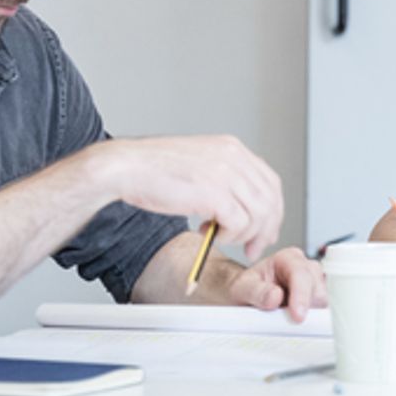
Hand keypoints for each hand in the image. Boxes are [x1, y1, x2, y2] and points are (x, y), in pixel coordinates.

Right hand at [103, 135, 281, 260]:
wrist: (124, 167)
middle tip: (253, 247)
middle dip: (265, 229)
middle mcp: (233, 157)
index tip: (265, 230)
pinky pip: (239, 224)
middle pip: (270, 199)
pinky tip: (207, 233)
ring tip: (219, 237)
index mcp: (231, 147)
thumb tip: (241, 204)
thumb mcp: (198, 164)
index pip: (270, 181)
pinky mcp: (214, 193)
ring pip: (258, 214)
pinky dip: (228, 236)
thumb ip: (222, 177)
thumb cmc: (151, 169)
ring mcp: (225, 173)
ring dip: (242, 234)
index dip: (272, 210)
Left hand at [224, 247, 326, 321]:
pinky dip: (313, 320)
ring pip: (323, 301)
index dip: (301, 295)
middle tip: (292, 322)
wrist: (247, 298)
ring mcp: (314, 284)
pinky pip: (323, 311)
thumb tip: (275, 296)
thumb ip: (256, 291)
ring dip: (310, 314)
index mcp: (287, 258)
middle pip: (317, 287)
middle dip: (307, 306)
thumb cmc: (246, 290)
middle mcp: (304, 268)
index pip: (301, 273)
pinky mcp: (317, 301)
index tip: (297, 316)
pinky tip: (297, 323)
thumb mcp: (242, 289)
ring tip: (288, 320)